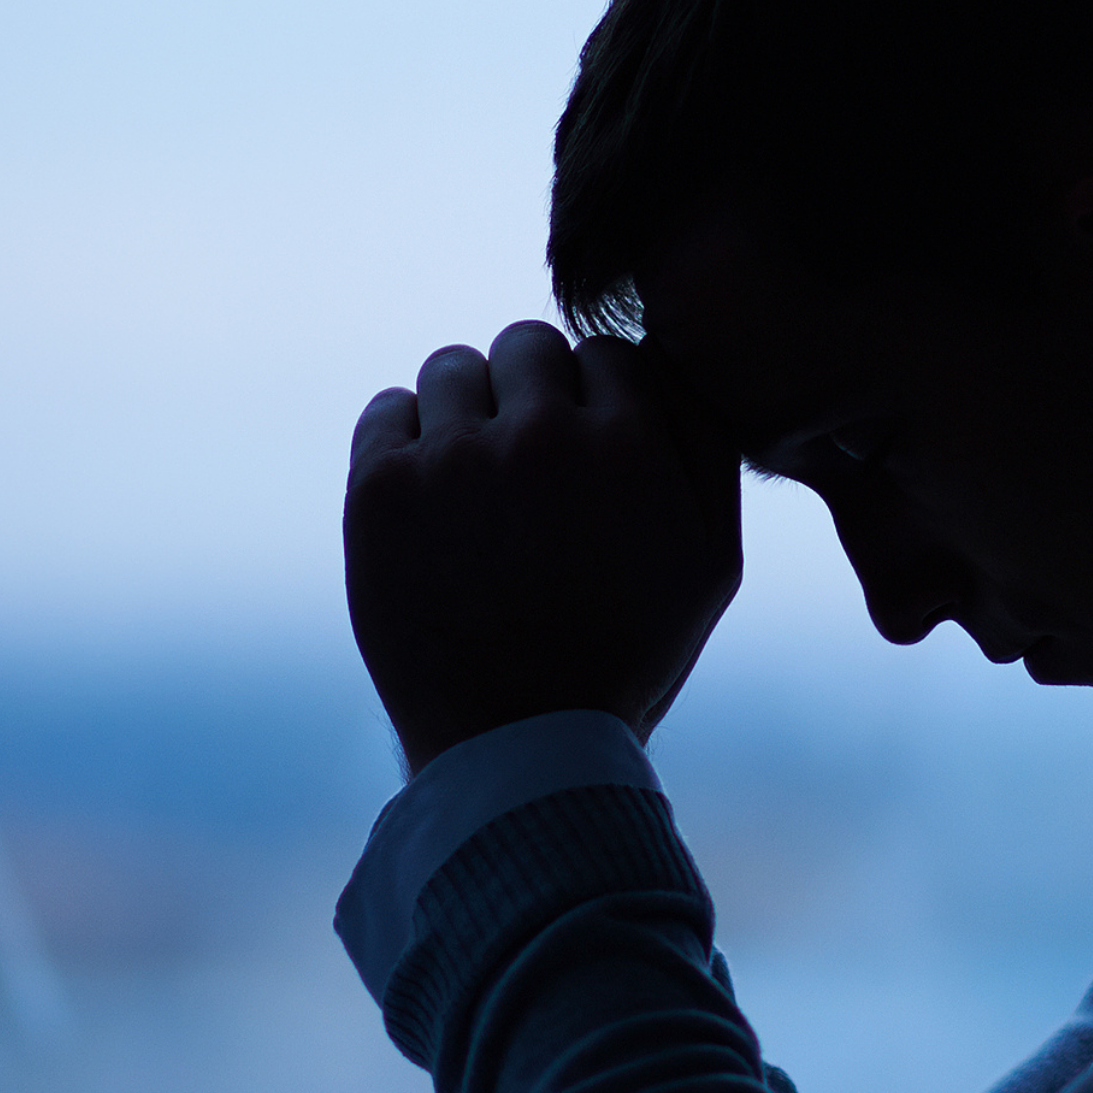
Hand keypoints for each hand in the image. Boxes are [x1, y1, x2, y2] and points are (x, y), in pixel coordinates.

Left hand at [345, 321, 742, 774]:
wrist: (515, 748)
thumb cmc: (627, 655)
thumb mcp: (713, 562)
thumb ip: (703, 444)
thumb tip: (663, 356)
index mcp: (630, 444)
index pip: (609, 353)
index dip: (601, 403)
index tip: (589, 460)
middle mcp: (539, 436)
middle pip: (528, 344)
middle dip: (532, 395)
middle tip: (531, 471)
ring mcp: (451, 459)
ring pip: (452, 368)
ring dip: (466, 412)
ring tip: (478, 487)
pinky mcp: (379, 490)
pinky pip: (386, 410)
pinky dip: (405, 443)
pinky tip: (429, 502)